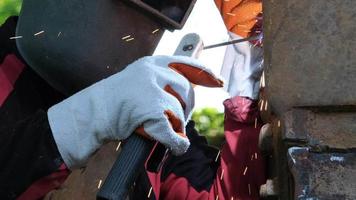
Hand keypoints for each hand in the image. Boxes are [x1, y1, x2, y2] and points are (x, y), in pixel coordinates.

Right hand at [48, 55, 222, 167]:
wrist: (92, 113)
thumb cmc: (115, 100)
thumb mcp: (138, 80)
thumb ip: (161, 82)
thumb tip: (186, 92)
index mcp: (152, 63)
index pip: (187, 64)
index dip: (206, 74)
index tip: (218, 82)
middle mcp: (154, 73)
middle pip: (187, 91)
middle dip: (187, 108)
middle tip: (178, 119)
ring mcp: (153, 91)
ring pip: (180, 112)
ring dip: (178, 125)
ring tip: (166, 130)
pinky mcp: (151, 111)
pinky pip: (173, 132)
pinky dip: (176, 142)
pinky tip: (176, 146)